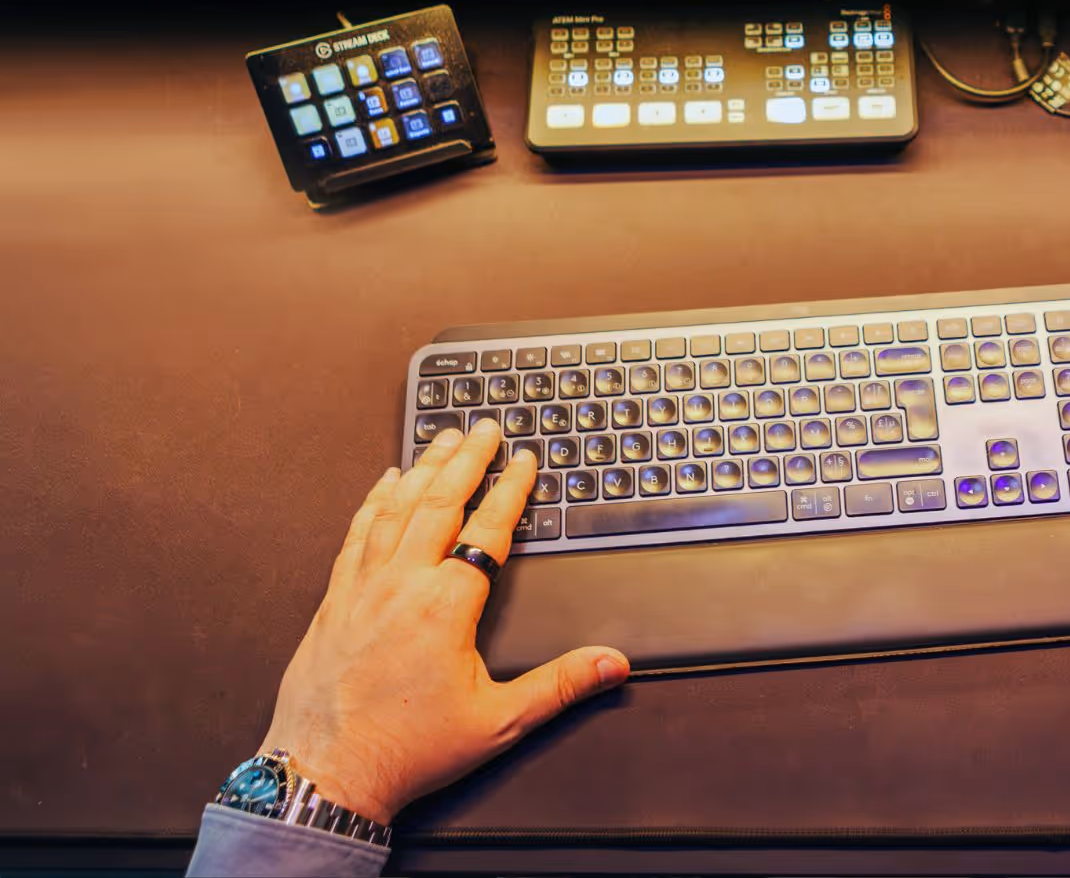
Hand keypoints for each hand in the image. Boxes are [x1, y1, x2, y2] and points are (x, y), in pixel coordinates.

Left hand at [258, 421, 629, 822]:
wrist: (325, 774)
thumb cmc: (406, 751)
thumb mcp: (498, 722)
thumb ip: (560, 686)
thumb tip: (611, 663)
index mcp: (446, 606)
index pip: (488, 530)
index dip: (511, 490)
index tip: (524, 461)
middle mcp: (401, 585)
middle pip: (439, 502)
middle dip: (466, 459)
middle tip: (484, 427)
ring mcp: (362, 589)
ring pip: (395, 510)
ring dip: (422, 469)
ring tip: (441, 439)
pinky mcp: (333, 602)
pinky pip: (356, 535)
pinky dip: (373, 503)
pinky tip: (384, 484)